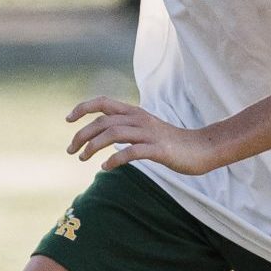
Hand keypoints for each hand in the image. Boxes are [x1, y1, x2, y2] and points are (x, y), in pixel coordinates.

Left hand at [64, 96, 228, 174]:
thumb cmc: (171, 142)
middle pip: (103, 121)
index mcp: (135, 112)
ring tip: (83, 158)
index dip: (83, 108)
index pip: (103, 102)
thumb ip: (125, 127)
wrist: (202, 148)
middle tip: (70, 151)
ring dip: (93, 146)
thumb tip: (101, 133)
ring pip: (113, 133)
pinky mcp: (159, 149)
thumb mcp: (145, 129)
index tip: (68, 120)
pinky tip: (105, 167)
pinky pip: (132, 152)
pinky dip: (115, 159)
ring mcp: (149, 133)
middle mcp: (139, 119)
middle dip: (82, 135)